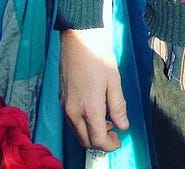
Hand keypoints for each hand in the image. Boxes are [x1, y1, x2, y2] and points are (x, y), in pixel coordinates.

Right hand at [60, 28, 128, 151]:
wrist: (78, 39)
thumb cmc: (98, 56)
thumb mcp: (114, 80)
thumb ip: (118, 105)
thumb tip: (123, 126)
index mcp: (89, 108)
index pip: (97, 140)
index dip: (109, 145)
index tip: (119, 140)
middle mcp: (73, 112)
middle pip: (85, 140)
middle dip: (100, 142)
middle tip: (115, 132)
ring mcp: (65, 106)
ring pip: (77, 132)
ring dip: (91, 133)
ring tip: (107, 121)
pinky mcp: (62, 100)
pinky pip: (72, 121)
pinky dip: (83, 124)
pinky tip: (94, 112)